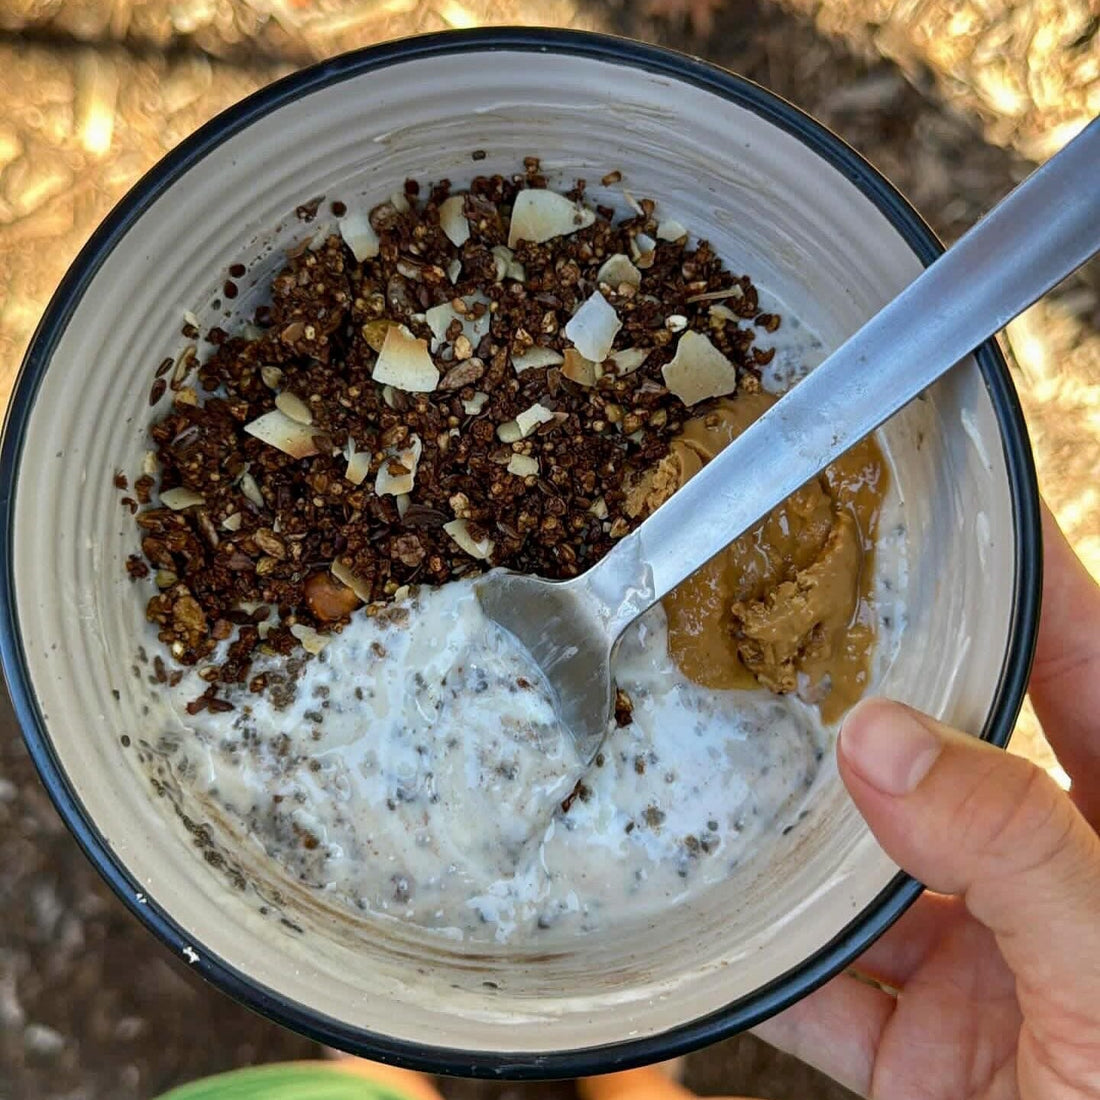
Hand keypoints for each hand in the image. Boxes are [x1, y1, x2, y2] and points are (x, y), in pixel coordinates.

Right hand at [755, 503, 1099, 1098]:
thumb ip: (1018, 851)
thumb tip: (882, 738)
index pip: (1090, 671)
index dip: (1032, 586)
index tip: (959, 509)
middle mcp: (1060, 883)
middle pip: (960, 752)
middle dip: (882, 685)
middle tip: (801, 611)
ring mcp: (987, 963)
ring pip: (870, 865)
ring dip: (799, 827)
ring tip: (724, 745)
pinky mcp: (926, 1046)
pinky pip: (824, 985)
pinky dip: (765, 964)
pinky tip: (711, 919)